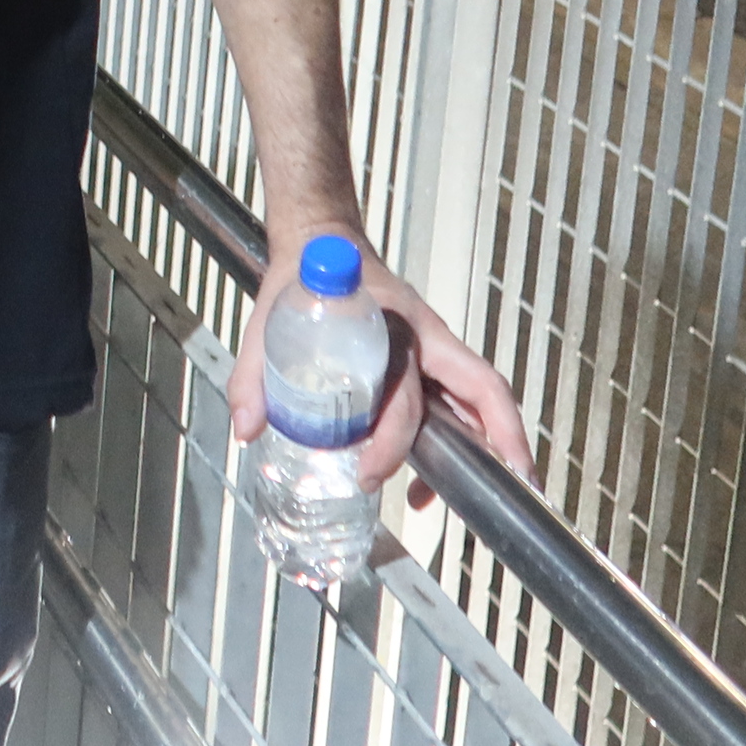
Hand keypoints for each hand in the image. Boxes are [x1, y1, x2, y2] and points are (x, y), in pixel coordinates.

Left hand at [228, 233, 534, 501]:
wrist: (322, 243)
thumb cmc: (305, 279)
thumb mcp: (268, 321)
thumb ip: (252, 375)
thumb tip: (245, 430)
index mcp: (393, 325)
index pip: (407, 390)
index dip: (397, 437)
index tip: (370, 474)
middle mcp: (425, 338)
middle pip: (478, 388)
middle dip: (499, 438)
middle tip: (496, 490)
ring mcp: (432, 350)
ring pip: (476, 397)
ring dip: (484, 446)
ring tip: (462, 501)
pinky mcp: (428, 362)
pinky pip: (457, 401)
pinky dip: (456, 440)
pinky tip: (427, 483)